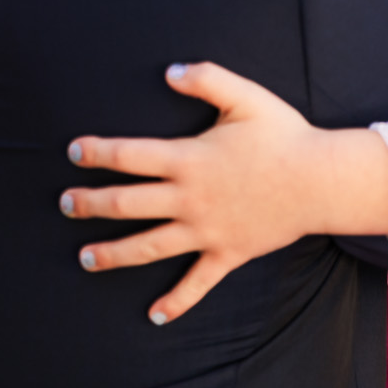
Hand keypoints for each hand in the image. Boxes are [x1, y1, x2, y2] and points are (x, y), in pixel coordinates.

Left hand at [62, 62, 387, 324]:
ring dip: (113, 254)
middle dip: (89, 205)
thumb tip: (168, 70)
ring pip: (148, 246)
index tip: (73, 152)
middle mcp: (190, 199)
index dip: (97, 153)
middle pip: (126, 204)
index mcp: (189, 159)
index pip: (129, 156)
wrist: (322, 182)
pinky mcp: (226, 253)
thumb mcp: (246, 97)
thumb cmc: (284, 136)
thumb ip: (206, 77)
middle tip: (65, 204)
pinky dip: (176, 302)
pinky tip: (154, 316)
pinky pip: (197, 283)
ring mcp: (206, 231)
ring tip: (84, 258)